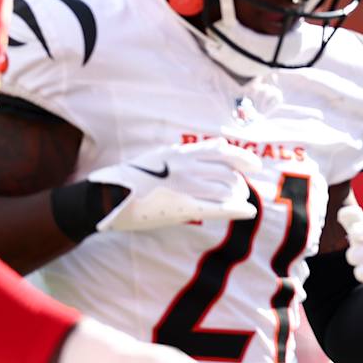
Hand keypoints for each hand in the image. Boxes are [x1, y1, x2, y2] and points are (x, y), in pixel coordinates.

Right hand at [87, 139, 259, 232]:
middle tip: (241, 191)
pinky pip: (219, 207)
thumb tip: (215, 150)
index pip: (222, 150)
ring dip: (238, 196)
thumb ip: (185, 155)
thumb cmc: (134, 178)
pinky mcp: (182, 207)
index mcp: (180, 152)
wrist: (106, 197)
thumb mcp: (160, 157)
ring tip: (238, 202)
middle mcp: (186, 166)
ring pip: (226, 189)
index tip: (255, 166)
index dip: (243, 158)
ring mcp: (185, 186)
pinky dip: (237, 209)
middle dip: (239, 183)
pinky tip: (248, 211)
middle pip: (228, 172)